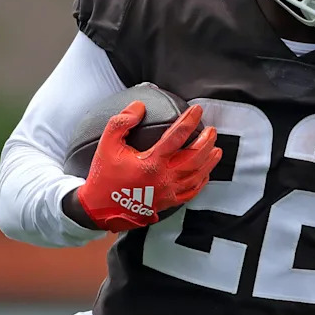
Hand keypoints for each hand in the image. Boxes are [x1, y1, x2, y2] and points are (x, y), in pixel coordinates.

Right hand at [76, 101, 220, 231]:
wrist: (99, 209)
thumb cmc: (104, 176)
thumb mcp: (107, 145)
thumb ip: (121, 123)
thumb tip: (139, 106)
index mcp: (151, 162)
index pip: (177, 136)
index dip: (189, 120)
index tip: (197, 110)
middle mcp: (164, 177)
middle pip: (195, 157)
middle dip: (207, 141)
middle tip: (212, 130)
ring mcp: (168, 191)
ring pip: (197, 174)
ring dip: (209, 160)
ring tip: (216, 148)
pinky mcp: (168, 202)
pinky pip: (192, 191)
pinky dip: (202, 180)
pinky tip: (206, 172)